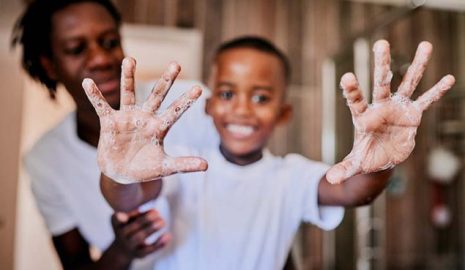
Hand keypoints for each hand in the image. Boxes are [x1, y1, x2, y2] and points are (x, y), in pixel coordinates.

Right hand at [82, 57, 207, 183]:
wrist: (121, 174)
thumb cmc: (145, 168)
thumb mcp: (165, 167)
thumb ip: (184, 164)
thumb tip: (206, 165)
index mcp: (159, 127)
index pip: (175, 111)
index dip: (186, 101)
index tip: (198, 88)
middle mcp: (145, 117)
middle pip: (157, 95)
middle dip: (166, 80)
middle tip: (176, 64)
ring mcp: (127, 118)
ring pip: (129, 93)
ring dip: (129, 77)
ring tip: (130, 59)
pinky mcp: (110, 122)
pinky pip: (102, 106)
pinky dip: (95, 96)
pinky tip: (88, 82)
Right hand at [111, 209, 169, 258]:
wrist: (123, 249)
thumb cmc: (129, 226)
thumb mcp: (129, 218)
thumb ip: (139, 213)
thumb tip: (154, 212)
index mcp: (116, 223)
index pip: (117, 218)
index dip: (126, 214)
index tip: (139, 209)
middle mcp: (120, 235)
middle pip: (133, 226)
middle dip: (147, 219)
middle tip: (158, 213)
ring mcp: (129, 246)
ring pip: (139, 237)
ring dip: (152, 228)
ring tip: (162, 222)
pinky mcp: (138, 254)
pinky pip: (149, 249)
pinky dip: (159, 243)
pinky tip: (168, 236)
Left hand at [326, 40, 454, 183]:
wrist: (381, 159)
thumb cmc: (365, 157)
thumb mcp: (355, 164)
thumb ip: (344, 169)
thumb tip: (330, 180)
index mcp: (363, 117)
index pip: (356, 101)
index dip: (352, 90)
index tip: (347, 77)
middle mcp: (380, 108)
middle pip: (381, 82)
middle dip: (381, 64)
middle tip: (381, 43)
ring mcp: (398, 109)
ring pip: (407, 83)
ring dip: (417, 66)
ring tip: (426, 45)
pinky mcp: (413, 116)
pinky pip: (426, 101)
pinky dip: (436, 91)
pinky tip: (448, 78)